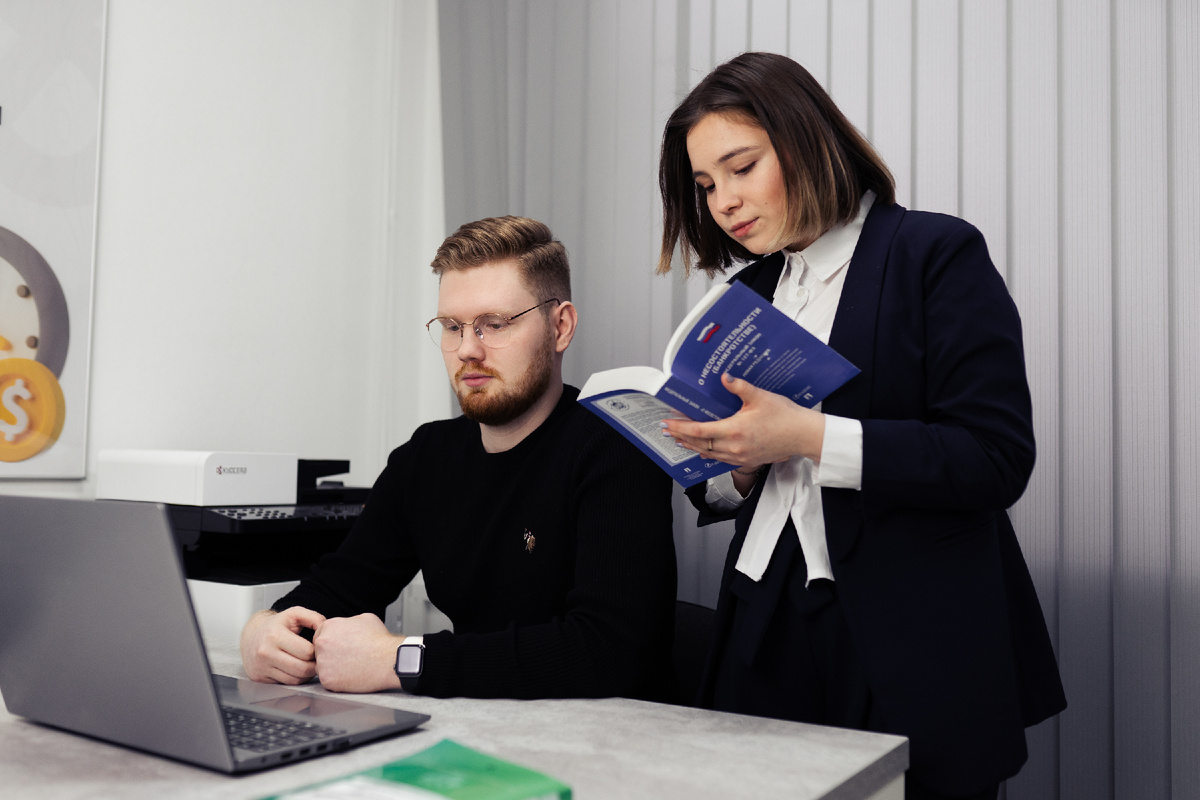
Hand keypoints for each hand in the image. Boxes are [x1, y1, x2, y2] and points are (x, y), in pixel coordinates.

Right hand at [240, 607, 325, 684]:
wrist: (251, 635)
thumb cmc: (277, 625)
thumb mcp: (295, 614)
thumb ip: (314, 618)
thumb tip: (327, 632)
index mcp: (275, 635)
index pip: (306, 652)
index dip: (317, 651)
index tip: (319, 648)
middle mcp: (265, 652)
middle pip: (302, 668)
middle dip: (315, 665)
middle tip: (319, 660)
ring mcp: (261, 667)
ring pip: (295, 679)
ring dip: (307, 674)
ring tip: (310, 664)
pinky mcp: (259, 677)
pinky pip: (286, 683)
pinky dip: (297, 678)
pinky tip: (299, 669)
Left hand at [311, 613, 403, 692]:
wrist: (388, 660)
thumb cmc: (380, 641)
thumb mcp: (365, 619)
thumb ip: (348, 622)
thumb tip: (345, 625)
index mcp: (329, 627)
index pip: (320, 635)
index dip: (332, 642)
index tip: (341, 647)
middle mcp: (322, 643)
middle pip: (318, 651)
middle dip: (330, 654)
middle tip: (346, 657)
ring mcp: (323, 663)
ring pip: (322, 666)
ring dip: (332, 668)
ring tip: (351, 666)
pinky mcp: (327, 679)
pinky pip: (327, 680)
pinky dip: (337, 680)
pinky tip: (350, 675)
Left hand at [662, 373, 825, 466]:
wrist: (803, 435)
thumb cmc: (785, 416)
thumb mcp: (761, 396)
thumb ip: (739, 387)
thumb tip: (725, 377)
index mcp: (735, 430)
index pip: (700, 430)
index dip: (681, 427)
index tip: (668, 423)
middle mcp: (734, 447)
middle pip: (700, 444)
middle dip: (682, 436)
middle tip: (667, 430)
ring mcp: (740, 456)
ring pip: (709, 453)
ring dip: (692, 446)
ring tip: (679, 440)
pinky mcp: (747, 460)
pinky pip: (721, 460)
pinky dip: (708, 454)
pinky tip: (702, 452)